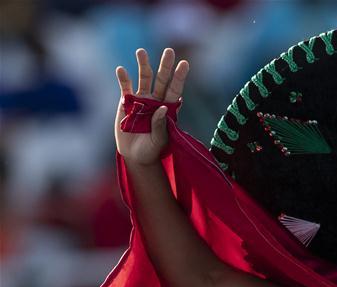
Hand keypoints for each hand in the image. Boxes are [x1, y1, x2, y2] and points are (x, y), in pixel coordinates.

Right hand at [114, 48, 188, 165]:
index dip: (179, 77)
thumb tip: (162, 108)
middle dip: (165, 66)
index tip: (185, 63)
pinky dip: (123, 79)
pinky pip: (125, 88)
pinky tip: (121, 69)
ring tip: (141, 52)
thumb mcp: (159, 141)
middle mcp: (156, 101)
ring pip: (144, 79)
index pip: (175, 90)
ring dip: (143, 65)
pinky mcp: (126, 102)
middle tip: (169, 51)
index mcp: (168, 109)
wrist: (134, 155)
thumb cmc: (151, 149)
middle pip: (161, 80)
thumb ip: (161, 125)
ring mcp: (141, 100)